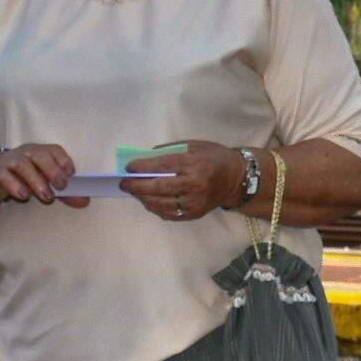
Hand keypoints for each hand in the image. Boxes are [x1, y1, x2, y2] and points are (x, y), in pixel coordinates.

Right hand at [0, 143, 87, 207]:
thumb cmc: (19, 178)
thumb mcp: (42, 184)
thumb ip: (62, 192)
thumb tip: (84, 202)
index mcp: (38, 152)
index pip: (53, 149)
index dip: (63, 159)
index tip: (72, 173)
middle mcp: (24, 153)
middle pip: (39, 155)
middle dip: (52, 169)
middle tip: (61, 186)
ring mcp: (8, 161)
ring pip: (22, 164)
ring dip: (36, 180)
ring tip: (46, 197)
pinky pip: (4, 175)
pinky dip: (15, 185)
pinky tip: (24, 196)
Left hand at [119, 139, 243, 223]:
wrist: (236, 180)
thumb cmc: (214, 157)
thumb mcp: (194, 145)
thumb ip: (170, 151)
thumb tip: (146, 159)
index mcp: (195, 164)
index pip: (163, 167)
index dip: (143, 168)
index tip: (129, 167)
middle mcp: (194, 186)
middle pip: (159, 188)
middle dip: (137, 186)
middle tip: (124, 183)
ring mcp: (194, 203)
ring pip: (161, 204)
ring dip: (143, 198)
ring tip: (134, 191)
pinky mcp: (194, 214)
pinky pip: (168, 213)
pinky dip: (154, 207)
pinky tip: (148, 200)